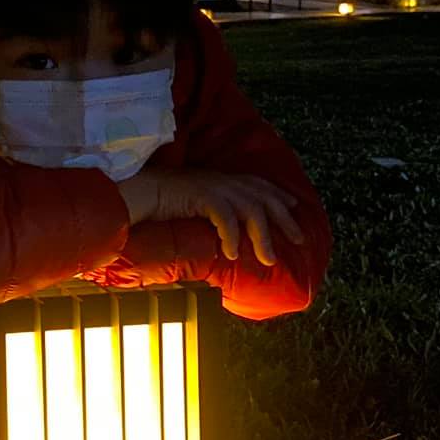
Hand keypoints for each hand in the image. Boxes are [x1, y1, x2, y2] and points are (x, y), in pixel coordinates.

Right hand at [118, 169, 303, 265]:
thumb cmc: (165, 201)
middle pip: (265, 198)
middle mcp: (224, 181)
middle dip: (284, 220)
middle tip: (299, 240)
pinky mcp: (203, 195)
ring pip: (252, 211)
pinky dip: (231, 237)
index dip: (279, 195)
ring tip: (268, 260)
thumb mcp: (197, 203)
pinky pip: (226, 218)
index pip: (260, 185)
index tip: (294, 206)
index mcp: (224, 179)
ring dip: (262, 238)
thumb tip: (229, 229)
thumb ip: (215, 211)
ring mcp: (215, 187)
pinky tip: (230, 255)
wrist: (140, 191)